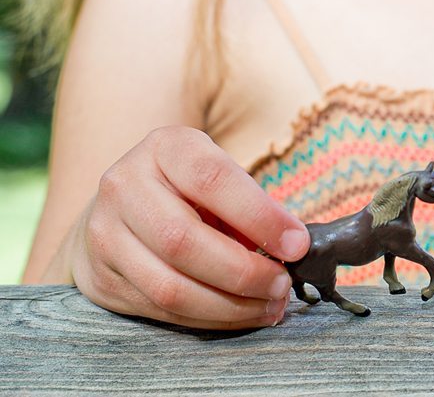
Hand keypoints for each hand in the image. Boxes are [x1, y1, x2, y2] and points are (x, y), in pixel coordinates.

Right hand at [69, 126, 309, 328]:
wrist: (122, 207)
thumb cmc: (189, 190)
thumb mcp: (219, 177)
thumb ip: (251, 206)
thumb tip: (292, 248)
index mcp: (165, 148)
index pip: (212, 180)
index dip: (259, 217)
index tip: (297, 245)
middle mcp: (125, 185)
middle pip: (183, 240)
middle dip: (244, 272)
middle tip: (282, 285)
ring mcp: (105, 233)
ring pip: (169, 285)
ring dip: (229, 305)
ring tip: (268, 305)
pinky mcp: (102, 277)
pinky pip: (160, 309)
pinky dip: (209, 318)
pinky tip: (239, 314)